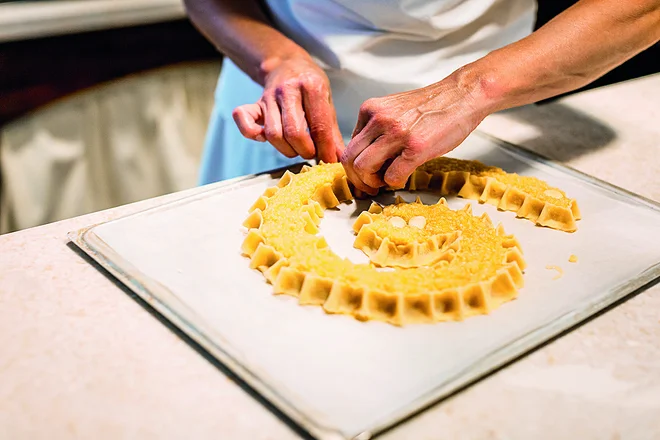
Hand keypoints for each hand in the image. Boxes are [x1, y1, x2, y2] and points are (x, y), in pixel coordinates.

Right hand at [232, 55, 343, 162]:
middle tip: (312, 153)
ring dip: (287, 149)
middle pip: (294, 132)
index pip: (319, 126)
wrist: (287, 64)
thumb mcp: (327, 101)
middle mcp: (288, 90)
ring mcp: (269, 96)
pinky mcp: (255, 103)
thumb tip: (339, 157)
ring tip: (296, 149)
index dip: (325, 149)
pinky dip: (252, 133)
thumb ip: (332, 130)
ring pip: (273, 134)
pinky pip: (244, 120)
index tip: (329, 160)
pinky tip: (264, 138)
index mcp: (312, 87)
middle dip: (305, 150)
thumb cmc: (310, 85)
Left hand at [340, 73, 488, 193]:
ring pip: (363, 168)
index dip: (354, 167)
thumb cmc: (432, 107)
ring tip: (384, 182)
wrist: (461, 96)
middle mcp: (379, 119)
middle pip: (350, 159)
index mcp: (370, 110)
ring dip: (372, 183)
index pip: (349, 146)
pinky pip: (391, 176)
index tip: (363, 176)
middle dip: (357, 179)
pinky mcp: (415, 148)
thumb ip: (376, 130)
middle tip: (370, 186)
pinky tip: (404, 177)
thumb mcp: (394, 111)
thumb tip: (365, 159)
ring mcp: (396, 133)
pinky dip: (394, 182)